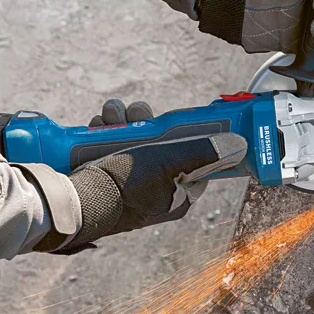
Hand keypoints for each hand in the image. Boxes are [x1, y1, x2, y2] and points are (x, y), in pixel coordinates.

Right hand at [44, 99, 246, 252]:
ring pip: (131, 140)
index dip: (180, 136)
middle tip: (134, 112)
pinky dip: (102, 131)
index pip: (190, 159)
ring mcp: (126, 185)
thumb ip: (204, 151)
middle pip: (157, 145)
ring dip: (120, 121)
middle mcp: (153, 192)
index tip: (169, 120)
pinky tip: (97, 124)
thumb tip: (239, 145)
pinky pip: (108, 146)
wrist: (74, 200)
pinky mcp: (102, 175)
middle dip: (144, 122)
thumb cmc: (125, 186)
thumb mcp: (169, 162)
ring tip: (110, 115)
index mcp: (176, 197)